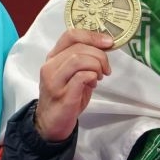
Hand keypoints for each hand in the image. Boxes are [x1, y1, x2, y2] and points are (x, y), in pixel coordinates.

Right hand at [34, 27, 114, 141]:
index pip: (71, 35)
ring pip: (78, 60)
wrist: (50, 123)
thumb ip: (83, 60)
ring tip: (100, 76)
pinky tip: (93, 83)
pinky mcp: (62, 95)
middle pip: (78, 48)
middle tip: (106, 69)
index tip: (109, 43)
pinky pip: (80, 77)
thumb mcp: (72, 74)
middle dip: (99, 55)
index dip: (93, 36)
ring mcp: (54, 81)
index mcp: (53, 57)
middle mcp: (50, 66)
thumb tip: (104, 49)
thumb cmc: (65, 97)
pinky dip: (92, 76)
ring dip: (96, 65)